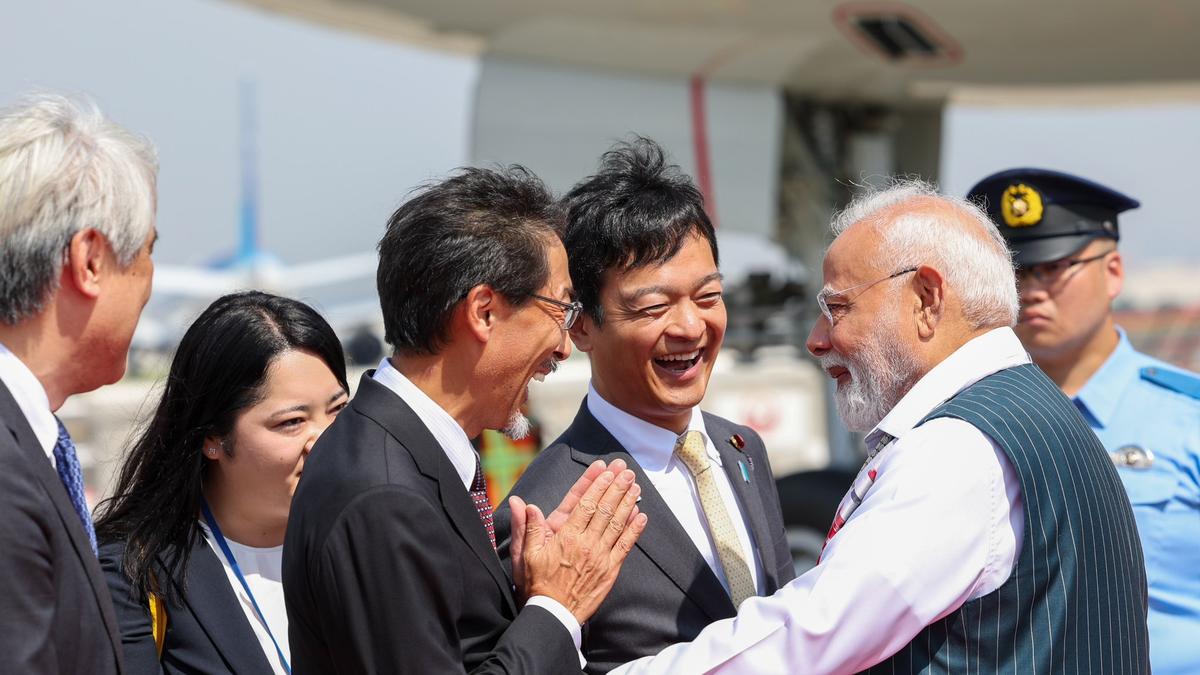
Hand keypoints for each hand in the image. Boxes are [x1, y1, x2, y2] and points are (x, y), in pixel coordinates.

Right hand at [520, 466, 646, 623]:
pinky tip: (641, 515)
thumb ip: (527, 527)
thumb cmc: (537, 584)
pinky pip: (625, 545)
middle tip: (626, 471)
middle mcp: (586, 543)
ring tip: (635, 486)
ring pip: (618, 523)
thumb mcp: (525, 555)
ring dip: (628, 502)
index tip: (606, 470)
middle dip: (617, 487)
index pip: (586, 504)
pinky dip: (634, 529)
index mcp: (566, 536)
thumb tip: (522, 504)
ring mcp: (601, 556)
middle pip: (605, 509)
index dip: (597, 485)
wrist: (553, 615)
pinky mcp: (610, 570)